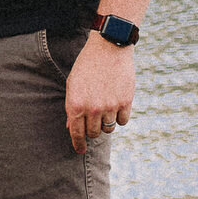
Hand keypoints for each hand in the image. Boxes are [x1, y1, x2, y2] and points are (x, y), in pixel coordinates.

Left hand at [64, 34, 134, 155]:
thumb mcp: (72, 84)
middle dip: (92, 129)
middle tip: (94, 118)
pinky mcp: (125, 102)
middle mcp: (92, 109)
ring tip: (105, 108)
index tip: (80, 150)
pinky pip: (123, 122)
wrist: (108, 48)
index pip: (76, 133)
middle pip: (93, 133)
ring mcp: (110, 106)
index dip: (78, 144)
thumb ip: (71, 107)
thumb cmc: (87, 65)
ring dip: (106, 123)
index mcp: (75, 104)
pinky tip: (116, 105)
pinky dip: (120, 117)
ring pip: (109, 129)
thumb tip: (71, 128)